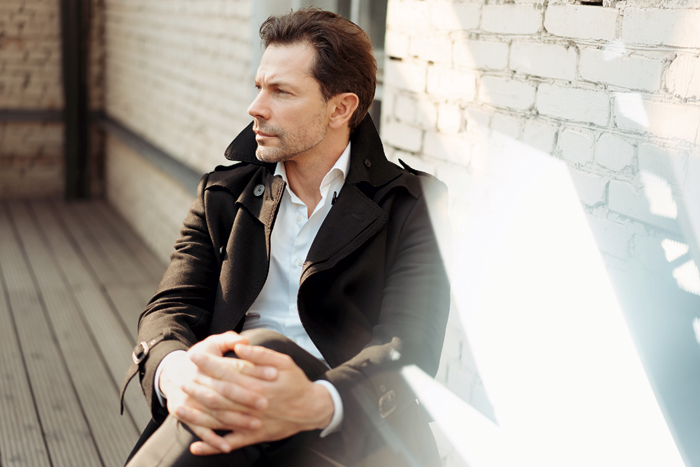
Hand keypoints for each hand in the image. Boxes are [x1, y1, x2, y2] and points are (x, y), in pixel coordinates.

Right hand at [159, 332, 278, 452]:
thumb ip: (229, 339)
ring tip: (255, 424)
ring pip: (214, 412)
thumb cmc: (199, 358)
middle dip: (245, 398)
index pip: (233, 367)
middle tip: (265, 402)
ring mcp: (190, 400)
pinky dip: (213, 440)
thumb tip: (245, 341)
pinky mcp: (184, 414)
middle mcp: (197, 382)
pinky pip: (199, 429)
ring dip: (235, 420)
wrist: (170, 373)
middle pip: (224, 391)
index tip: (273, 373)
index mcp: (206, 363)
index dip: (254, 370)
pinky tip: (227, 446)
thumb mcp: (211, 343)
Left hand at [179, 343, 333, 455]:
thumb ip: (261, 354)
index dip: (209, 364)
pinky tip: (197, 445)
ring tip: (180, 409)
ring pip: (219, 420)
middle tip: (181, 380)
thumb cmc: (296, 383)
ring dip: (198, 415)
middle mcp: (251, 403)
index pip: (227, 372)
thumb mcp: (284, 361)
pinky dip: (213, 446)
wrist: (311, 408)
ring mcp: (251, 422)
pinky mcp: (254, 435)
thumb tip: (240, 347)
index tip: (195, 356)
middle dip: (198, 388)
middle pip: (219, 395)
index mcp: (257, 383)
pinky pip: (230, 443)